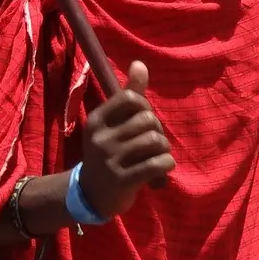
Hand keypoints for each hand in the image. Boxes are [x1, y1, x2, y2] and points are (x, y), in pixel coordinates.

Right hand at [77, 61, 173, 219]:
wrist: (91, 195)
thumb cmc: (109, 155)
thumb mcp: (112, 125)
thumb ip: (129, 96)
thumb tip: (140, 64)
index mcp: (98, 120)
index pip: (132, 99)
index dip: (146, 109)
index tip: (143, 123)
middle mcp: (101, 137)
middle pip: (148, 120)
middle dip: (158, 131)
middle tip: (153, 145)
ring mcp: (110, 160)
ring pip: (154, 141)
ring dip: (164, 149)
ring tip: (157, 158)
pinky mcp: (122, 180)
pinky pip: (157, 164)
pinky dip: (166, 165)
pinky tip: (162, 169)